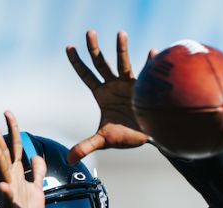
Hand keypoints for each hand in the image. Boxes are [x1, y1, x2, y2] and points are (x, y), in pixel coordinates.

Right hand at [0, 111, 46, 207]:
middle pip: (3, 154)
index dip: (12, 129)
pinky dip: (5, 192)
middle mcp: (9, 179)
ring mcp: (8, 192)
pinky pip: (7, 199)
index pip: (14, 147)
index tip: (7, 112)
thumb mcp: (37, 188)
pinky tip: (3, 186)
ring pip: (1, 172)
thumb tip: (37, 156)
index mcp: (16, 173)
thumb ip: (38, 172)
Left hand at [65, 30, 156, 163]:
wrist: (147, 137)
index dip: (77, 62)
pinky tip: (154, 53)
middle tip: (89, 32)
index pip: (86, 75)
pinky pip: (147, 73)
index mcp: (102, 95)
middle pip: (101, 63)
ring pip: (123, 63)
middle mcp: (114, 85)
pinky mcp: (145, 87)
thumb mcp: (104, 140)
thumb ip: (86, 146)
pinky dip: (150, 64)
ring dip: (121, 49)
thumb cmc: (125, 137)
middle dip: (94, 48)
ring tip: (120, 34)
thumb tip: (69, 160)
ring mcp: (129, 84)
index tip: (69, 47)